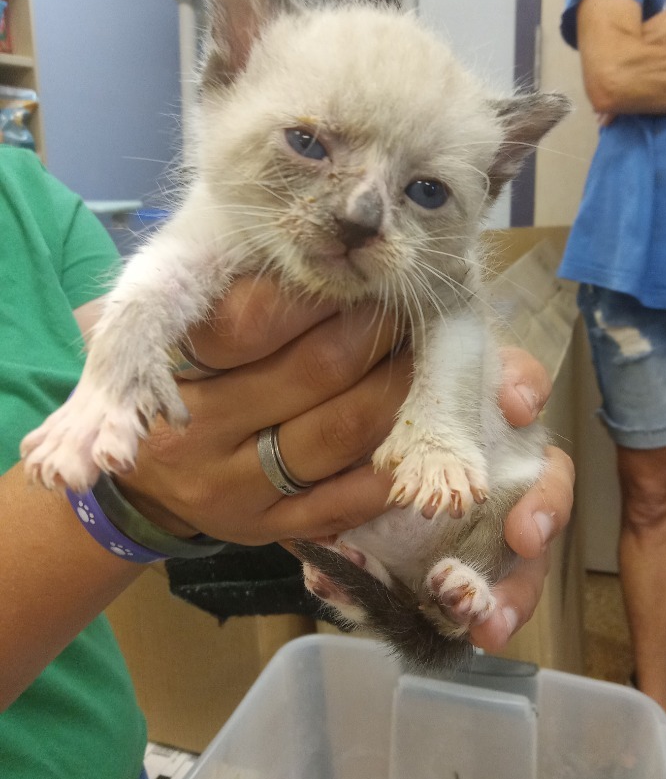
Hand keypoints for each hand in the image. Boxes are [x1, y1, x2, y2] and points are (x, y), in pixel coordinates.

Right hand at [118, 277, 573, 645]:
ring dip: (397, 385)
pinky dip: (393, 458)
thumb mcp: (181, 320)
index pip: (255, 317)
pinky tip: (411, 426)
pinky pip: (352, 498)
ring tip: (410, 355)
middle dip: (374, 329)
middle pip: (317, 370)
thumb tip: (337, 250)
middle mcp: (198, 431)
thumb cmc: (180, 374)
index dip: (323, 290)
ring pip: (347, 430)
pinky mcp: (269, 528)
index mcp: (175, 364)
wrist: (141, 477)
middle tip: (397, 308)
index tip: (355, 273)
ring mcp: (235, 488)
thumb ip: (241, 288)